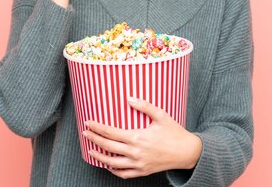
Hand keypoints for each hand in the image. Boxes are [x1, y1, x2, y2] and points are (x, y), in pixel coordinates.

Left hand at [83, 97, 201, 178]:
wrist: (186, 152)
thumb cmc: (174, 132)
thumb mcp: (161, 115)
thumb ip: (144, 106)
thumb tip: (129, 98)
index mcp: (137, 137)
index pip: (111, 133)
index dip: (97, 128)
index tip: (88, 122)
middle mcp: (135, 152)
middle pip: (107, 146)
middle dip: (93, 139)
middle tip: (85, 133)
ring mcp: (138, 164)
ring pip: (112, 163)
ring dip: (99, 156)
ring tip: (90, 150)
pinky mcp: (143, 171)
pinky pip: (124, 174)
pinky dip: (113, 170)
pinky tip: (109, 165)